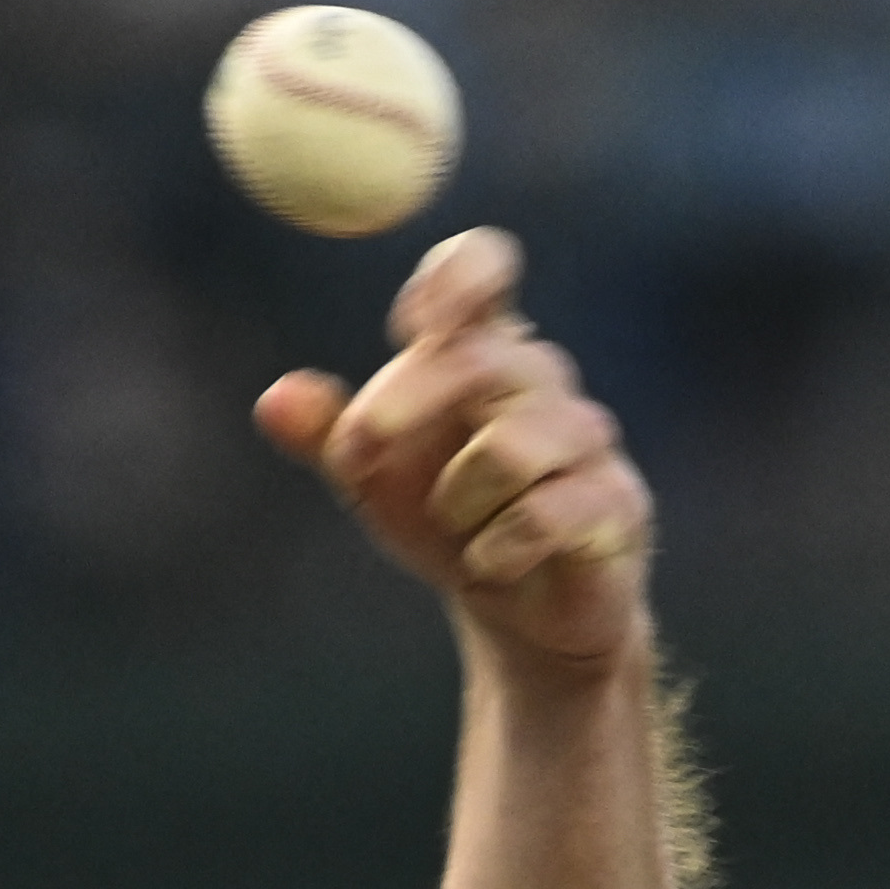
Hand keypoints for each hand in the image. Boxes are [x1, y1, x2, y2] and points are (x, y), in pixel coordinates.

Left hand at [256, 228, 652, 670]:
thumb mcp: (375, 482)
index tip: (409, 324)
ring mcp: (588, 442)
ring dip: (457, 500)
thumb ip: (329, 437)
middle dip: (404, 404)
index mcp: (484, 350)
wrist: (522, 620)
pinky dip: (498, 547)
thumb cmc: (450, 528)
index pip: (484, 268)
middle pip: (480, 358)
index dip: (454, 279)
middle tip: (356, 453)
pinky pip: (547, 513)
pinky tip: (488, 566)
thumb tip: (274, 400)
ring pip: (510, 445)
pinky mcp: (616, 507)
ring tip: (459, 532)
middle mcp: (544, 381)